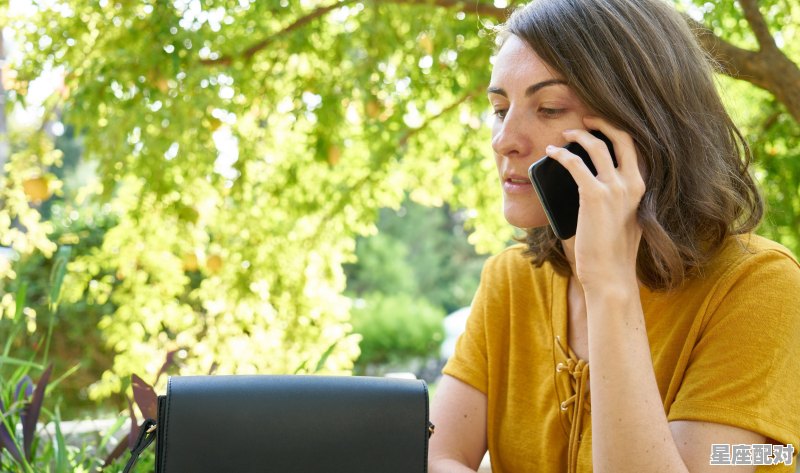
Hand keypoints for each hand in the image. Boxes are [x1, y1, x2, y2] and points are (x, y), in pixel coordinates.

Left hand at [545, 116, 644, 291]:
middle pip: (622, 138)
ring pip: (597, 146)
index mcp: (641, 189)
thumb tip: (588, 183)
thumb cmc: (612, 253)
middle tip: (587, 117)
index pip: (635, 149)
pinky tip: (551, 153)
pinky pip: (575, 164)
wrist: (610, 275)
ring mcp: (615, 188)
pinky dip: (561, 155)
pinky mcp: (595, 195)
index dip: (618, 132)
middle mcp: (632, 184)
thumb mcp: (622, 219)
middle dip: (604, 122)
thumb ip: (614, 199)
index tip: (603, 125)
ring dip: (579, 135)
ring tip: (565, 134)